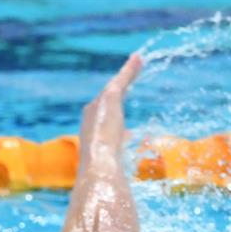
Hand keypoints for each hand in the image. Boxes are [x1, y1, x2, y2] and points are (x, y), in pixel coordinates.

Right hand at [79, 53, 142, 171]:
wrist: (99, 166)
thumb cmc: (103, 172)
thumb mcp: (113, 164)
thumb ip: (118, 161)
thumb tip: (123, 169)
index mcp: (92, 129)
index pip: (104, 117)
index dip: (113, 112)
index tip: (121, 111)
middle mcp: (91, 113)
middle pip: (108, 96)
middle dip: (118, 87)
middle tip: (128, 76)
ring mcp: (98, 105)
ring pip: (116, 85)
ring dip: (127, 73)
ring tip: (137, 62)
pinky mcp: (109, 98)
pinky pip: (122, 80)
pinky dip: (130, 70)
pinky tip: (139, 59)